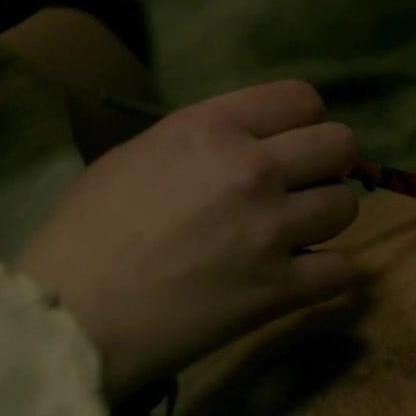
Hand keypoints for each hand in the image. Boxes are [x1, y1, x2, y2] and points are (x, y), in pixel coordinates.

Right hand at [12, 80, 360, 400]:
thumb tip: (239, 148)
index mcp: (212, 128)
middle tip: (301, 189)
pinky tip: (294, 278)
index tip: (289, 146)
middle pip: (340, 145)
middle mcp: (253, 169)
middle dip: (328, 164)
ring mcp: (271, 230)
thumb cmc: (84, 234)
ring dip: (324, 220)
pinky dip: (324, 274)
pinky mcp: (278, 291)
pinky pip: (341, 270)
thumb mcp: (135, 156)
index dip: (302, 122)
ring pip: (346, 206)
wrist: (70, 316)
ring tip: (292, 236)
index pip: (302, 99)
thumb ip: (199, 144)